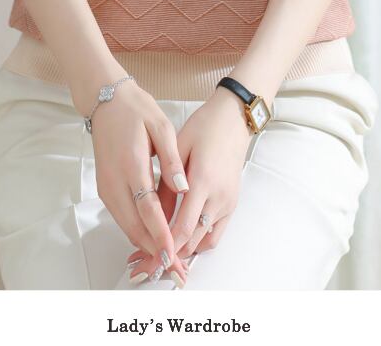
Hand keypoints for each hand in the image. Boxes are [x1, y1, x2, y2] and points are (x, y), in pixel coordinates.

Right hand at [89, 80, 189, 280]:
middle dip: (155, 250)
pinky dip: (137, 231)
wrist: (105, 100)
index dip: (161, 235)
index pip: (147, 209)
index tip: (174, 254)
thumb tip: (183, 186)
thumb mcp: (160, 126)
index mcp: (131, 165)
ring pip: (126, 226)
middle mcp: (114, 181)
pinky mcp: (105, 188)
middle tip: (176, 267)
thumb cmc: (135, 110)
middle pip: (134, 226)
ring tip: (168, 258)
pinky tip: (153, 237)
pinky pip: (122, 217)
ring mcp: (106, 187)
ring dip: (146, 244)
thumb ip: (171, 159)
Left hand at [127, 88, 253, 271]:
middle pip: (193, 240)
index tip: (151, 257)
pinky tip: (184, 241)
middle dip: (170, 254)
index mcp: (204, 181)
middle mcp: (219, 196)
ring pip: (205, 241)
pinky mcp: (231, 203)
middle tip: (148, 261)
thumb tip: (153, 211)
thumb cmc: (206, 126)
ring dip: (185, 251)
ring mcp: (228, 202)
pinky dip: (200, 242)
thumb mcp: (179, 147)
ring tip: (162, 253)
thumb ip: (167, 181)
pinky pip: (216, 233)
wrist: (233, 119)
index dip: (167, 245)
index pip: (184, 226)